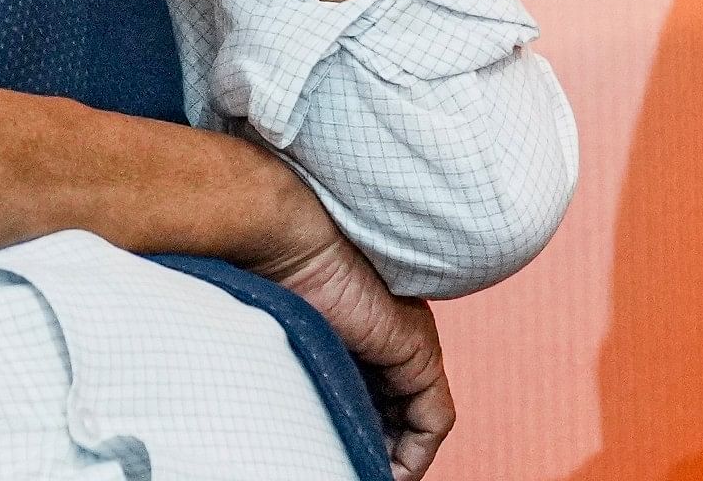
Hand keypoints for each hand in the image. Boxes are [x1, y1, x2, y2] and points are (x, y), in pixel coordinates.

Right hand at [260, 224, 453, 480]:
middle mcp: (391, 346)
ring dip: (390, 458)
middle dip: (374, 452)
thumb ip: (302, 383)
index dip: (360, 441)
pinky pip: (433, 421)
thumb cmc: (269, 285)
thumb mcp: (287, 347)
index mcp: (360, 341)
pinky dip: (414, 455)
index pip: (375, 407)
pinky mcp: (419, 355)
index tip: (331, 461)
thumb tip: (284, 432)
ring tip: (361, 474)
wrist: (289, 244)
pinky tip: (384, 470)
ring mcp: (410, 348)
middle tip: (344, 472)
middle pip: (396, 420)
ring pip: (414, 425)